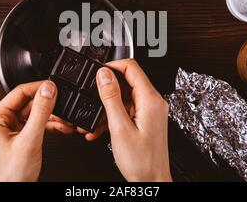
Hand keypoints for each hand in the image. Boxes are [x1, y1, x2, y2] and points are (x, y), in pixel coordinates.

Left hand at [0, 81, 74, 181]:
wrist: (14, 193)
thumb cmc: (11, 175)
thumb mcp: (29, 140)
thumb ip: (40, 113)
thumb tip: (48, 90)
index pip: (19, 92)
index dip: (39, 87)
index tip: (54, 86)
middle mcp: (1, 120)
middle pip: (30, 102)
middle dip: (49, 105)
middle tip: (64, 104)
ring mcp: (11, 128)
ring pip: (36, 112)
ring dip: (52, 115)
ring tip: (66, 119)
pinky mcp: (20, 135)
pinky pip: (37, 122)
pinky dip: (50, 124)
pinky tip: (61, 126)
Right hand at [95, 59, 171, 181]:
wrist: (152, 181)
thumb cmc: (142, 161)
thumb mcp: (119, 128)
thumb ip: (111, 98)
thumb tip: (104, 75)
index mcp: (150, 100)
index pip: (131, 67)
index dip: (112, 66)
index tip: (97, 72)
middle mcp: (153, 102)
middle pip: (127, 80)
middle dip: (107, 88)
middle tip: (92, 97)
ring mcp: (150, 110)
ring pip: (125, 96)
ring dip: (107, 105)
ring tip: (94, 120)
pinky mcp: (146, 119)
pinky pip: (127, 109)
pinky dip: (113, 115)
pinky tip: (101, 128)